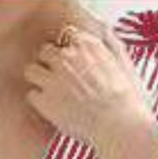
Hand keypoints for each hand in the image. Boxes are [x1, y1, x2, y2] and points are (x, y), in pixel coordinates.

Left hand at [22, 18, 155, 158]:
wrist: (118, 125)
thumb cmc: (125, 100)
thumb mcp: (123, 63)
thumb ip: (110, 45)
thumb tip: (104, 33)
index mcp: (86, 46)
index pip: (67, 36)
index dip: (69, 52)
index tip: (74, 65)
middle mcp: (67, 58)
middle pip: (45, 51)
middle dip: (50, 64)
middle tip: (60, 81)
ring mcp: (53, 78)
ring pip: (31, 70)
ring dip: (39, 80)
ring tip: (51, 95)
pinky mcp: (45, 100)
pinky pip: (31, 95)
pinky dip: (40, 103)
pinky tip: (53, 110)